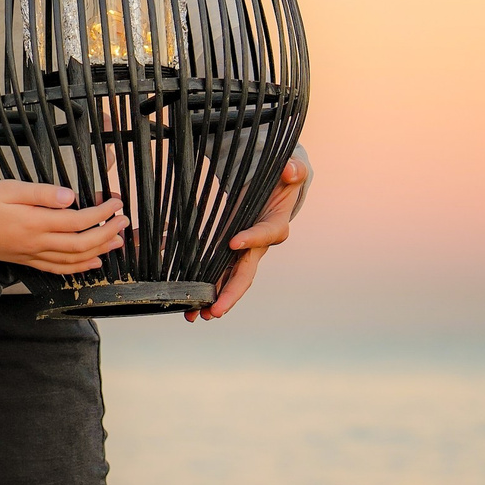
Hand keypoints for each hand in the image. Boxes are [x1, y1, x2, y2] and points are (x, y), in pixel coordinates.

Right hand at [0, 180, 124, 274]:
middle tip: (123, 221)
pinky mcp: (30, 261)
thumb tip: (71, 197)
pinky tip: (94, 263)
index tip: (115, 203)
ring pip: (74, 259)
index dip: (101, 213)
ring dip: (100, 251)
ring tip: (117, 241)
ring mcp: (35, 255)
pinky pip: (60, 269)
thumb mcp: (12, 188)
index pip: (79, 220)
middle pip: (82, 243)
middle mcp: (39, 243)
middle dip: (107, 232)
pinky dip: (80, 268)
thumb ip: (43, 193)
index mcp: (36, 222)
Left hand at [187, 150, 311, 322]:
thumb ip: (295, 170)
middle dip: (231, 293)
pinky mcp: (227, 250)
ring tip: (196, 315)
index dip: (251, 239)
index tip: (233, 242)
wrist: (274, 187)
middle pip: (246, 273)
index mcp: (275, 225)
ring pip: (229, 280)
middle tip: (215, 310)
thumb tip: (290, 170)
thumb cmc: (283, 179)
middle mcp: (258, 245)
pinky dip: (204, 286)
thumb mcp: (293, 170)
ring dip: (214, 299)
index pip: (265, 234)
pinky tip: (189, 302)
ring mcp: (242, 251)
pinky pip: (216, 271)